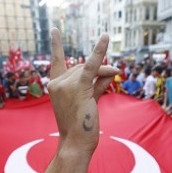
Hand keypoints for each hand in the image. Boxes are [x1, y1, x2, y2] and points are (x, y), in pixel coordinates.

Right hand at [49, 28, 118, 155]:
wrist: (76, 142)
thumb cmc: (81, 125)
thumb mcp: (88, 99)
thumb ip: (96, 83)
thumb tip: (110, 70)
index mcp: (54, 86)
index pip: (57, 62)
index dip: (57, 46)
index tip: (55, 30)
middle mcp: (56, 84)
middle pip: (80, 66)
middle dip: (98, 69)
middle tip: (114, 74)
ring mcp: (64, 85)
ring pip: (89, 68)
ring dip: (105, 70)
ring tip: (116, 74)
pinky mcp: (78, 87)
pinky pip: (91, 66)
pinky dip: (99, 52)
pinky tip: (105, 38)